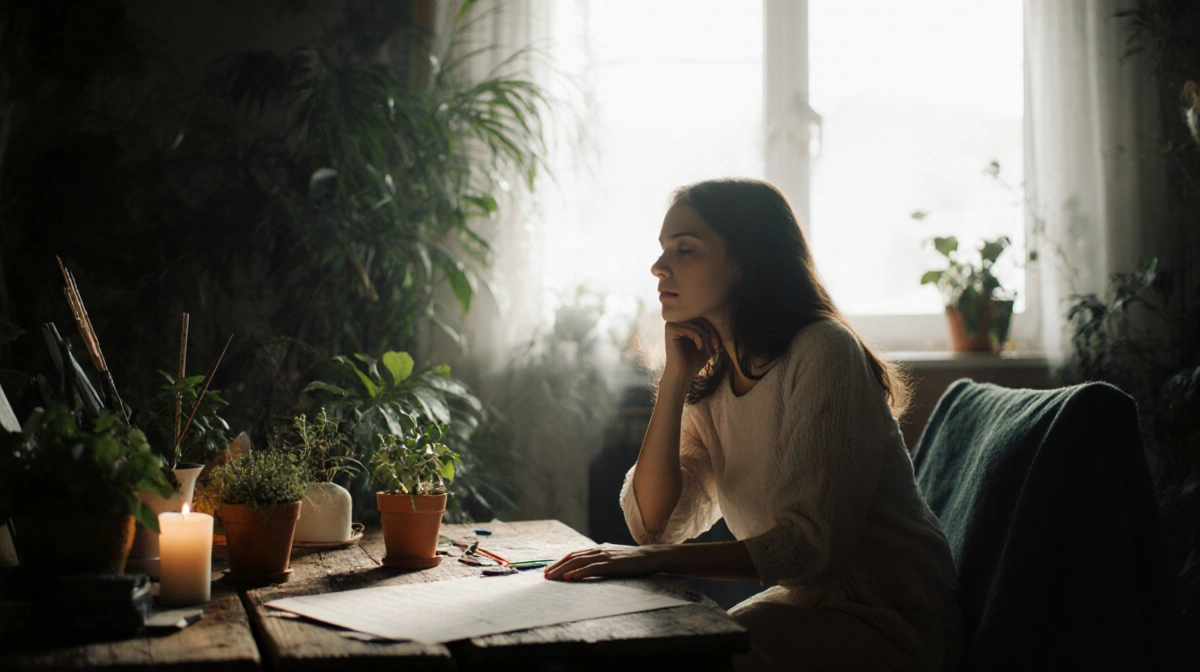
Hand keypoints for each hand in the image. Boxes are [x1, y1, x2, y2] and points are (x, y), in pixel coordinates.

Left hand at [543, 544, 665, 580]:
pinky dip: (579, 572)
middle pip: (572, 557)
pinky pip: (592, 568)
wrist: (650, 557)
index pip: (574, 554)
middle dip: (556, 566)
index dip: (560, 561)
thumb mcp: (613, 557)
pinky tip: (570, 577)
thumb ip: (600, 559)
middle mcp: (598, 550)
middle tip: (544, 576)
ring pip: (578, 562)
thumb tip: (588, 564)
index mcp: (597, 549)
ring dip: (563, 569)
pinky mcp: (611, 564)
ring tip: (551, 577)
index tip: (548, 570)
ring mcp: (604, 556)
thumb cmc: (632, 560)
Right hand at [664, 319, 720, 382]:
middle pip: (701, 319)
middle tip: (716, 347)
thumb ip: (711, 330)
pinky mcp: (670, 329)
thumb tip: (723, 318)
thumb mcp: (707, 343)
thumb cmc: (694, 360)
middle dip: (712, 333)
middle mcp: (676, 319)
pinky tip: (699, 348)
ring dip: (707, 339)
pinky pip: (692, 330)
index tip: (718, 345)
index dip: (714, 329)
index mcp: (683, 321)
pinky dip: (700, 340)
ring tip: (709, 351)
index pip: (703, 317)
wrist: (682, 375)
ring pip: (697, 325)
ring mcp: (672, 323)